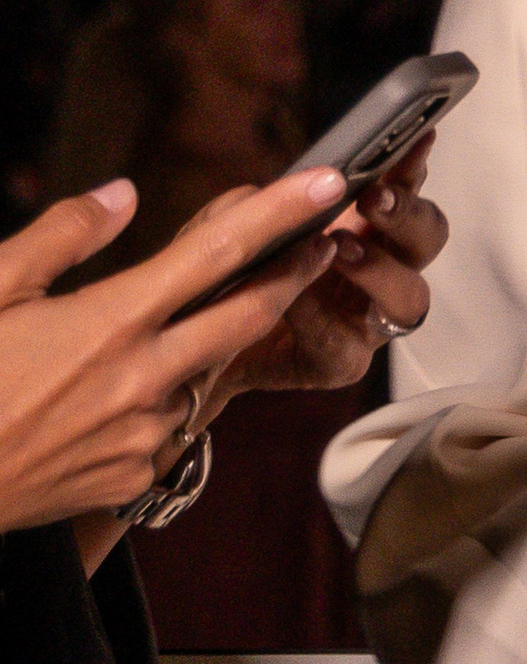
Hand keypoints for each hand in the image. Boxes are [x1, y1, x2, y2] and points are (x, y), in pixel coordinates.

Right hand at [0, 171, 346, 534]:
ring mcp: (142, 435)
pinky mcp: (130, 477)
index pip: (218, 253)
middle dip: (293, 275)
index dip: (280, 214)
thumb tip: (121, 195)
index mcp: (111, 322)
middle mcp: (142, 379)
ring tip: (146, 332)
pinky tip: (104, 396)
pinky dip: (154, 400)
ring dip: (201, 345)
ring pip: (200, 373)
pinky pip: (164, 426)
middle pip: (248, 316)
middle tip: (320, 243)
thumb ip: (62, 236)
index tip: (327, 186)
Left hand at [195, 132, 447, 412]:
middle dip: (408, 215)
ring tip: (340, 248)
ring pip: (411, 297)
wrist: (187, 347)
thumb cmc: (223, 275)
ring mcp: (366, 318)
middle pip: (429, 238)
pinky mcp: (341, 362)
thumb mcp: (231, 225)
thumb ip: (269, 202)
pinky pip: (349, 345)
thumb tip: (311, 179)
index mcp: (362, 225)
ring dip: (379, 269)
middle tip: (374, 198)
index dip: (414, 164)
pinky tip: (293, 302)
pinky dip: (321, 319)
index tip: (412, 140)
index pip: (405, 187)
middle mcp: (378, 268)